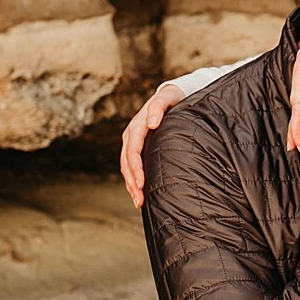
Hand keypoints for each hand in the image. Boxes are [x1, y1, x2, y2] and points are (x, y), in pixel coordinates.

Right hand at [121, 84, 185, 207]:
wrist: (171, 96)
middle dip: (132, 182)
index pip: (132, 151)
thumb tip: (153, 122)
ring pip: (127, 167)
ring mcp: (132, 142)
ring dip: (131, 185)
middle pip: (127, 162)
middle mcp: (131, 134)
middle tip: (139, 200)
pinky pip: (132, 166)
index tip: (141, 183)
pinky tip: (140, 194)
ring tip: (139, 202)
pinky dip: (134, 180)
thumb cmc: (172, 99)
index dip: (136, 168)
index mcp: (137, 126)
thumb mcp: (167, 99)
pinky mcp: (137, 147)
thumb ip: (159, 107)